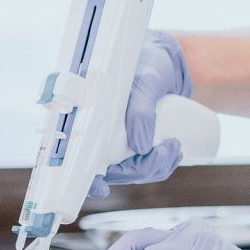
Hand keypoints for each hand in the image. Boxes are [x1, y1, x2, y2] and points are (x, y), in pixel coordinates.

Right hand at [87, 30, 193, 199]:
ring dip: (154, 168)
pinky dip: (159, 166)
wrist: (168, 61)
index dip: (84, 179)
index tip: (102, 188)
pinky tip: (174, 155)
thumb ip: (140, 108)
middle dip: (141, 169)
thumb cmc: (150, 63)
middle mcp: (94, 131)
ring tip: (176, 146)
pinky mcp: (132, 142)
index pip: (73, 156)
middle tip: (169, 149)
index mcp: (83, 114)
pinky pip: (141, 165)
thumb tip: (140, 147)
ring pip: (129, 171)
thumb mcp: (147, 80)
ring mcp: (113, 139)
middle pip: (109, 170)